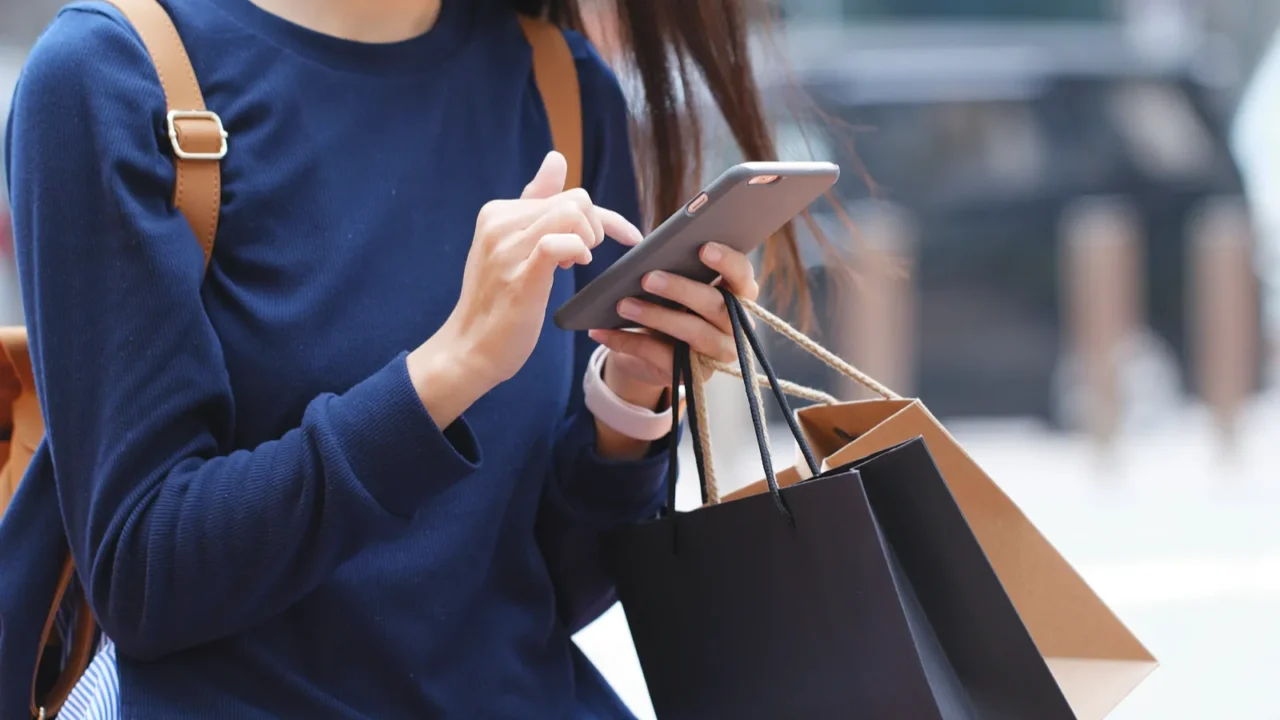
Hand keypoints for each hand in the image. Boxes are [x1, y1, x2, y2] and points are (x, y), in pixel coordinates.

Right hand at [407, 152, 642, 426]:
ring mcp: (507, 247)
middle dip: (595, 227)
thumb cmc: (497, 301)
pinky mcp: (520, 274)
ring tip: (576, 264)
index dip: (600, 215)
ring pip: (572, 212)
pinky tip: (574, 267)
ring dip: (588, 239)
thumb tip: (556, 159)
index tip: (623, 236)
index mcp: (498, 211)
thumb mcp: (514, 245)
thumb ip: (536, 204)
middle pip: (574, 199)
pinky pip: (559, 242)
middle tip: (583, 259)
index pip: (564, 192)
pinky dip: (578, 250)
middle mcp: (499, 221)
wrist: (469, 348)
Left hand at [588, 242, 760, 405]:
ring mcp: (718, 354)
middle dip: (682, 289)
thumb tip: (648, 253)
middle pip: (717, 306)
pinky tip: (603, 331)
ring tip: (623, 304)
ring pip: (694, 334)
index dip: (728, 262)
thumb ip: (675, 268)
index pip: (742, 275)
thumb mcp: (676, 284)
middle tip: (648, 278)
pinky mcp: (694, 374)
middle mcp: (736, 326)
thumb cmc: (671, 304)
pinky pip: (663, 357)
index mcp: (738, 294)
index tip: (703, 248)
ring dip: (656, 317)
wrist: (656, 351)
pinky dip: (630, 343)